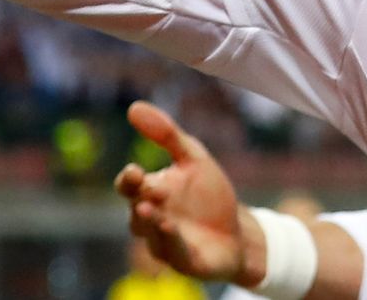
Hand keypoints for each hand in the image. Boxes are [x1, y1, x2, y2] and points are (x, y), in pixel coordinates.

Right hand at [114, 101, 247, 281]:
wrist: (237, 233)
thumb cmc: (209, 195)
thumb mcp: (193, 158)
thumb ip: (166, 135)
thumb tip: (133, 107)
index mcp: (150, 192)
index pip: (130, 186)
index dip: (129, 179)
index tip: (134, 171)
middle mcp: (150, 220)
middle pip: (135, 209)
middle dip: (137, 198)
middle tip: (142, 187)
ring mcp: (164, 242)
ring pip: (149, 233)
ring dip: (149, 221)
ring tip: (149, 208)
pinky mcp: (183, 261)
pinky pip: (172, 251)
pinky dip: (169, 239)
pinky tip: (170, 226)